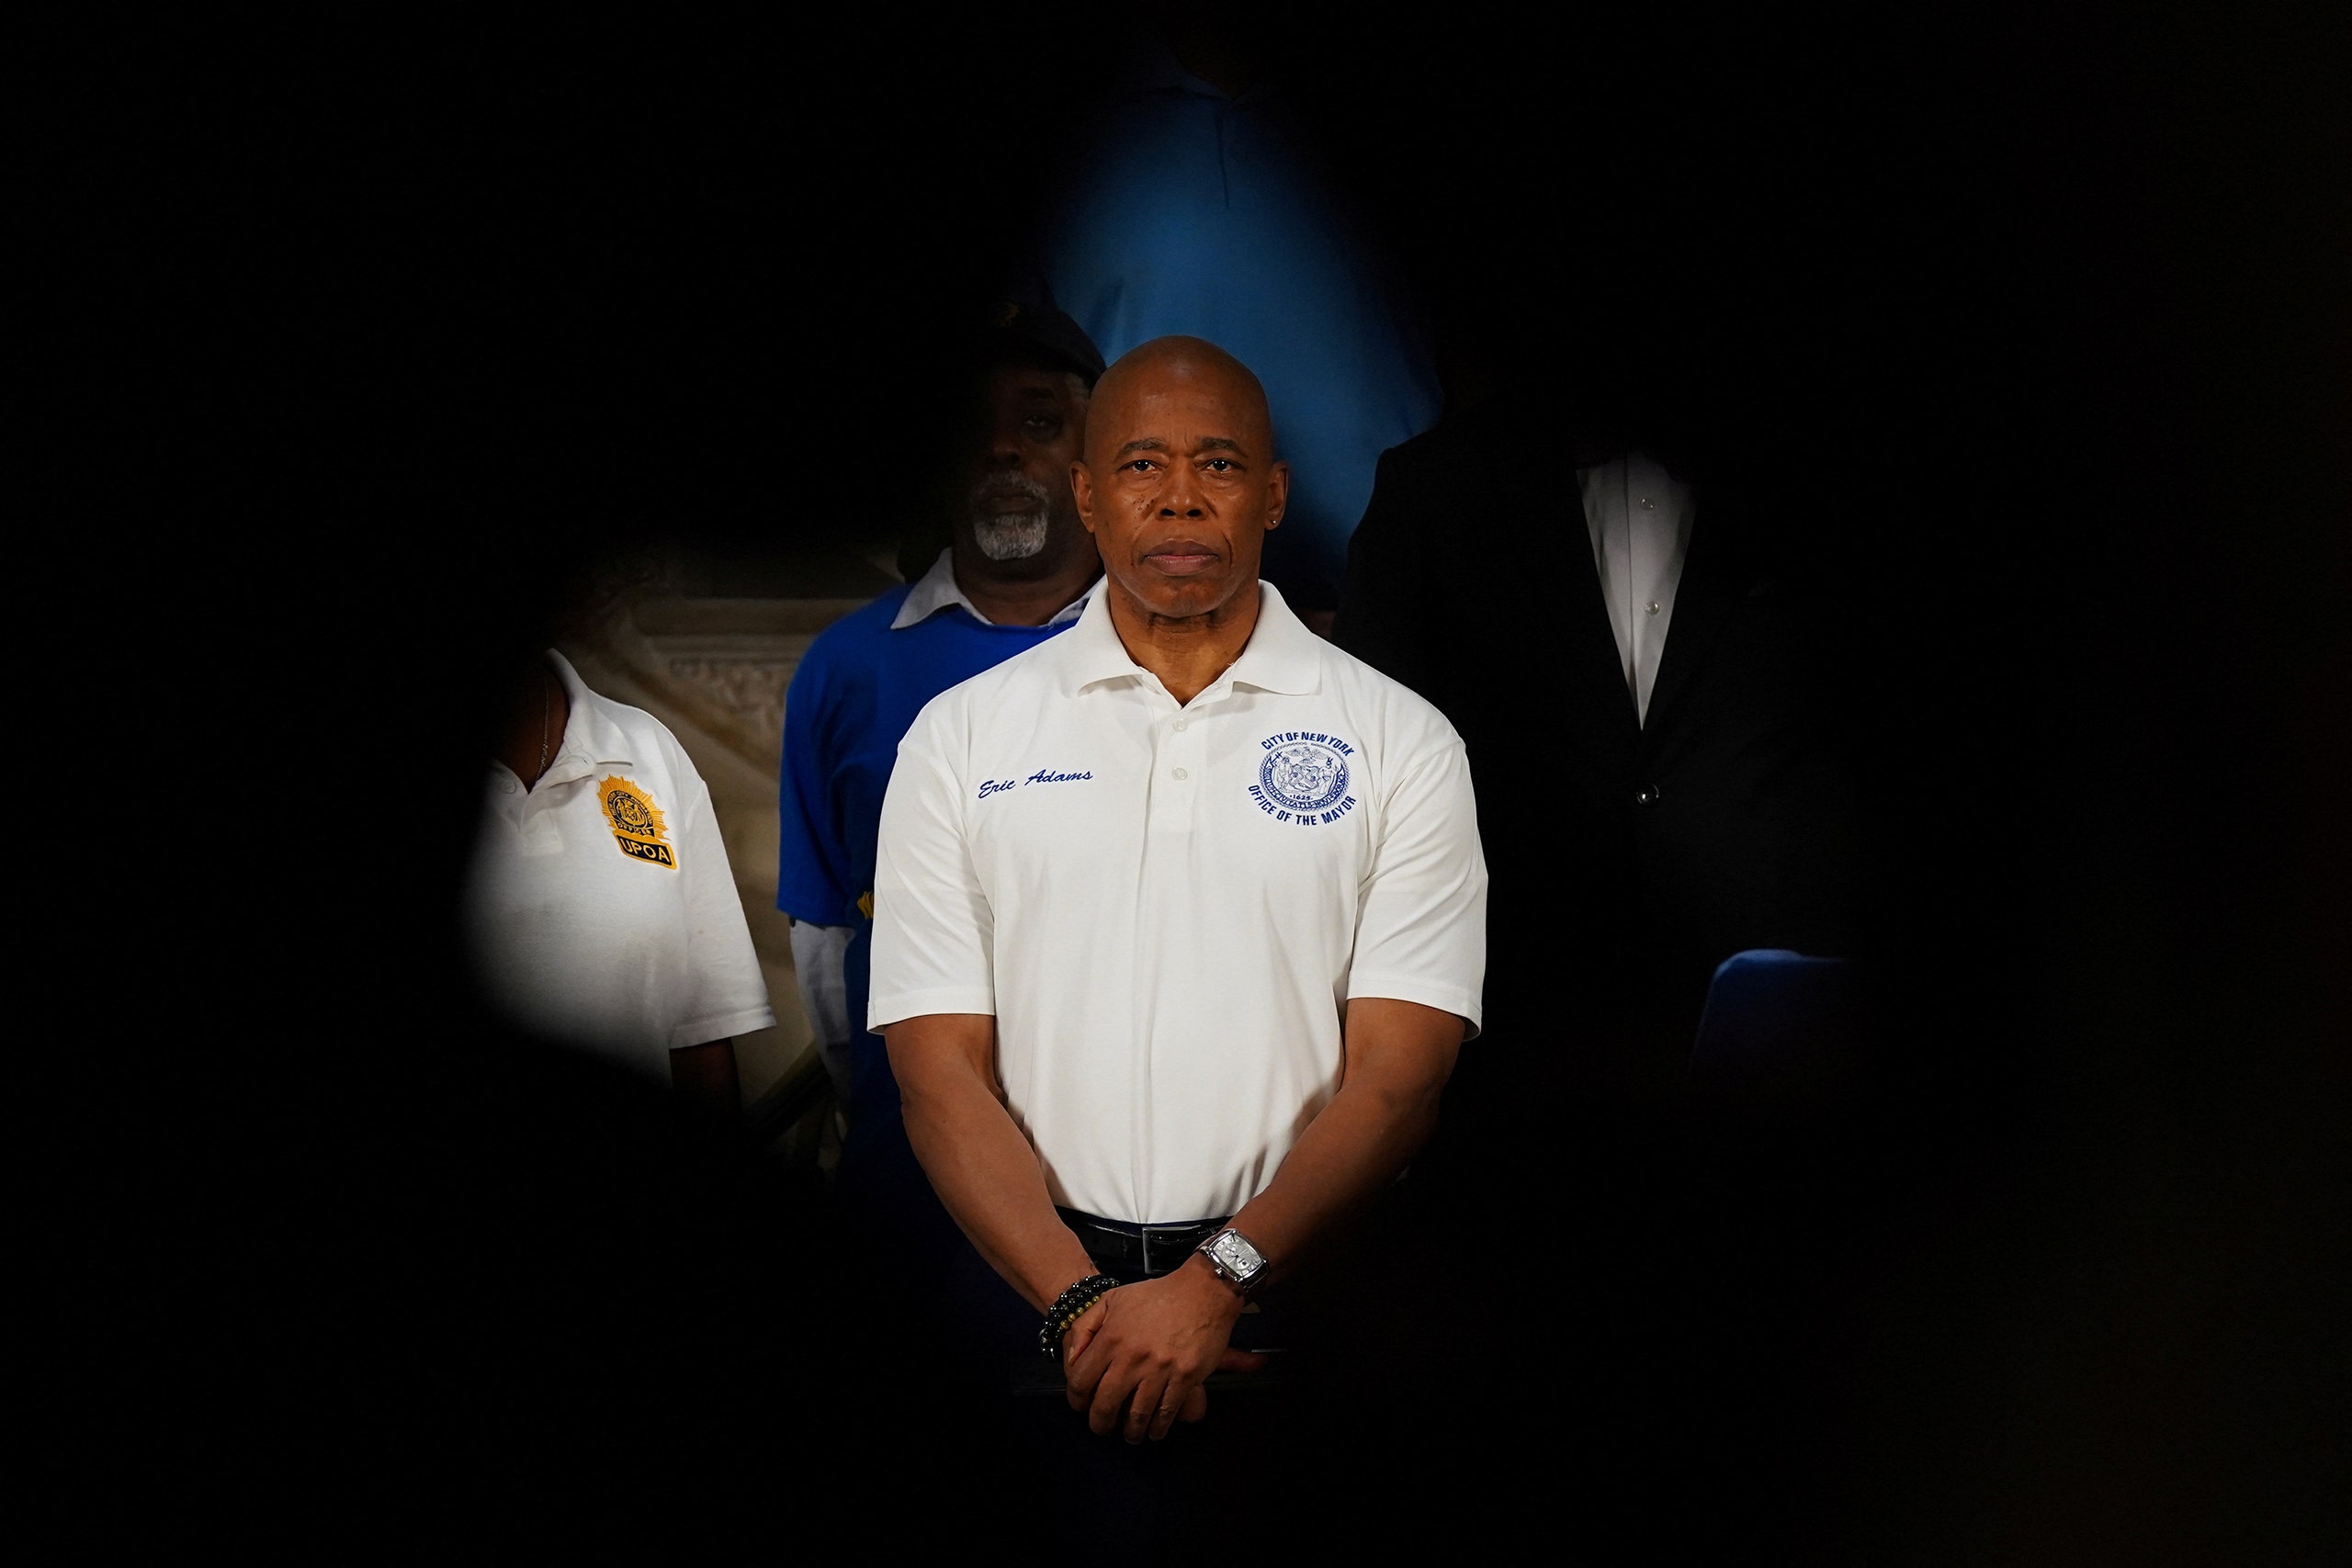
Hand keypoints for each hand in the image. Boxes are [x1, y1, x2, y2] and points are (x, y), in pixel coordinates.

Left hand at [1059, 1259, 1267, 1442]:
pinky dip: (1158, 1427)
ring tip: (1132, 1435)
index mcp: (1111, 1338)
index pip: (1081, 1381)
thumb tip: (1073, 1359)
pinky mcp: (1184, 1377)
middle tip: (1103, 1428)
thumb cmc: (1157, 1295)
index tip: (1082, 1406)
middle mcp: (1131, 1357)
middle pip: (1105, 1404)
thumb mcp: (1112, 1299)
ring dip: (1132, 1432)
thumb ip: (1086, 1327)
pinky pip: (1166, 1411)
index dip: (1076, 1400)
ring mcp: (1159, 1369)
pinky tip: (1155, 1431)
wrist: (1203, 1291)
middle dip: (1100, 1423)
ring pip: (1137, 1415)